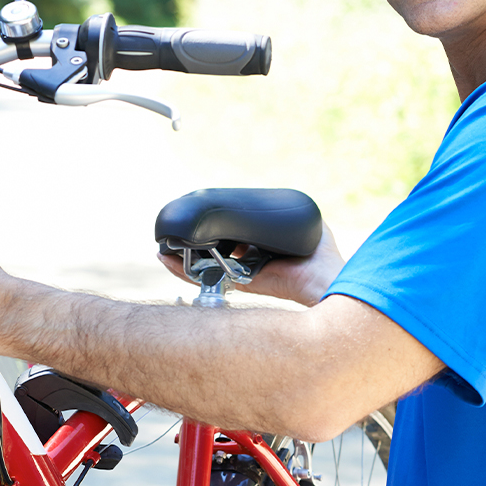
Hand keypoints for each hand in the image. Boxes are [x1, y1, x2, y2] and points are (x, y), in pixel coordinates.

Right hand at [158, 224, 345, 307]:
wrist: (323, 279)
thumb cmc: (319, 256)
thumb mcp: (303, 225)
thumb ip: (288, 214)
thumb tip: (273, 200)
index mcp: (258, 251)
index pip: (227, 241)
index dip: (210, 232)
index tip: (196, 219)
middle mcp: (246, 264)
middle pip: (211, 253)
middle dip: (189, 244)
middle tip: (172, 234)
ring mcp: (239, 276)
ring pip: (203, 266)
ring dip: (179, 257)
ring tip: (162, 247)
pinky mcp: (237, 284)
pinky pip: (205, 279)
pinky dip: (183, 271)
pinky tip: (166, 259)